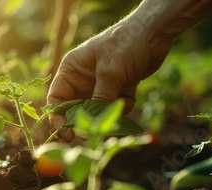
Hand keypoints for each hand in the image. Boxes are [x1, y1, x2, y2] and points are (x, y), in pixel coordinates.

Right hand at [47, 21, 171, 141]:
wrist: (154, 34)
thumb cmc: (126, 44)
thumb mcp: (110, 71)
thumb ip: (100, 98)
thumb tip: (93, 123)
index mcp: (71, 70)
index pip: (56, 99)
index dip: (58, 118)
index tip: (66, 133)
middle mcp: (82, 80)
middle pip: (76, 110)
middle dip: (86, 120)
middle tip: (92, 133)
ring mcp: (99, 86)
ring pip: (97, 112)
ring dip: (108, 114)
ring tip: (120, 104)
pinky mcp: (116, 90)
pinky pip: (113, 108)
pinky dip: (122, 107)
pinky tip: (130, 96)